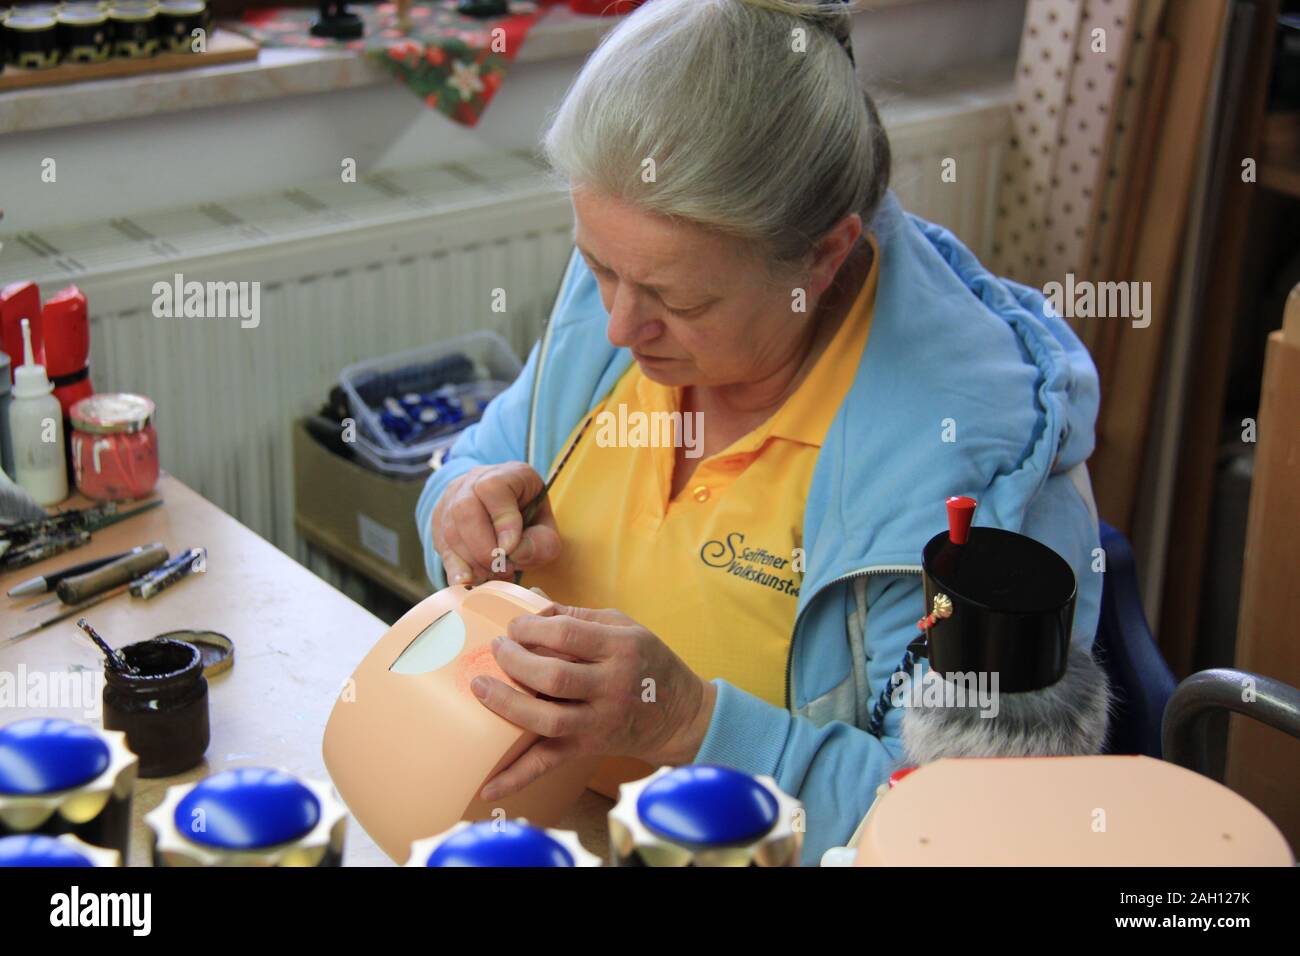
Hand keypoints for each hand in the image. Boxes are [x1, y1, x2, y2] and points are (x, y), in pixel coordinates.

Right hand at [430, 462, 561, 584]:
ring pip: (450, 530)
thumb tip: (512, 553)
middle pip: (465, 509)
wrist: (510, 517)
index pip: (494, 488)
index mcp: (509, 474)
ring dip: (471, 560)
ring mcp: (452, 498)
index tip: (510, 548)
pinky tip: (468, 581)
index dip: (502, 521)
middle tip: (501, 567)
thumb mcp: (547, 530)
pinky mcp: (440, 521)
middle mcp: (475, 480)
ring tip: (493, 573)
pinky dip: (455, 568)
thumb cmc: (531, 522)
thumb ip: (540, 543)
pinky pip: (442, 546)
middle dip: (483, 547)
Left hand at [471, 603, 716, 800]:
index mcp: (620, 649)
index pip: (567, 634)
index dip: (532, 627)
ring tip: (481, 687)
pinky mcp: (586, 748)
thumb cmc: (647, 662)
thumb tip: (532, 600)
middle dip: (514, 661)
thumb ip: (578, 615)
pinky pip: (547, 764)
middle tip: (497, 649)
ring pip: (546, 720)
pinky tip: (486, 787)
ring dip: (506, 704)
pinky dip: (515, 777)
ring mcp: (598, 722)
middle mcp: (611, 687)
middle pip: (552, 677)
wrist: (679, 715)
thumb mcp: (624, 626)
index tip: (514, 626)